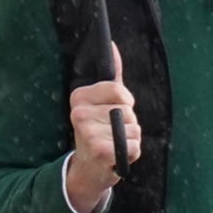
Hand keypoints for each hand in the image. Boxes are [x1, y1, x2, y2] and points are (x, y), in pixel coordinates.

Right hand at [64, 78, 141, 209]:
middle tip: (111, 133)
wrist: (88, 168)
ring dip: (131, 139)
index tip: (114, 111)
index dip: (125, 102)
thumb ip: (112, 74)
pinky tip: (116, 155)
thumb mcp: (103, 101)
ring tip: (114, 144)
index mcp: (79, 97)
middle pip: (128, 110)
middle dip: (129, 123)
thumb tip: (112, 45)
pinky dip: (133, 153)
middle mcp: (78, 113)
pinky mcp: (100, 150)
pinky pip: (134, 146)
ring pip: (134, 129)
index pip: (119, 90)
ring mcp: (88, 132)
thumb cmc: (100, 130)